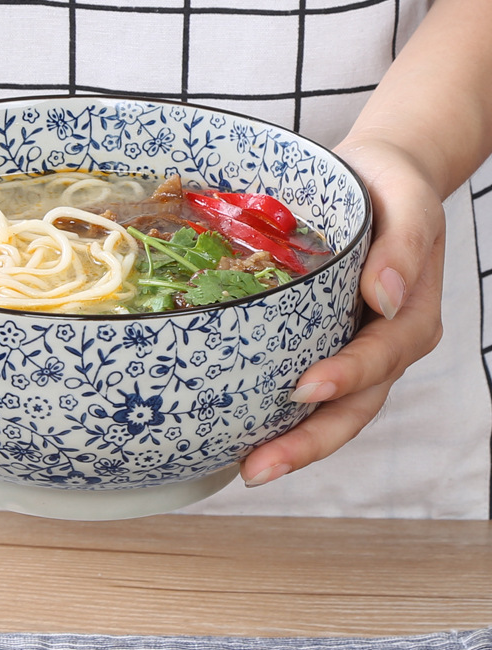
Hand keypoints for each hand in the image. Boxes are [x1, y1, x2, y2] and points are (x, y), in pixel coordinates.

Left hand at [239, 137, 445, 486]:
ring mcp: (351, 350)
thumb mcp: (410, 205)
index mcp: (409, 319)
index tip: (304, 388)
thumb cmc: (396, 189)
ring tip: (244, 468)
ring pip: (328, 411)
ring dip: (290, 443)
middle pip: (351, 408)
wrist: (381, 180)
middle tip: (257, 470)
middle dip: (307, 443)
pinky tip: (240, 427)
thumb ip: (404, 249)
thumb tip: (383, 300)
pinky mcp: (323, 342)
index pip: (379, 359)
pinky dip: (279, 413)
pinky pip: (306, 386)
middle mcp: (382, 345)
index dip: (345, 378)